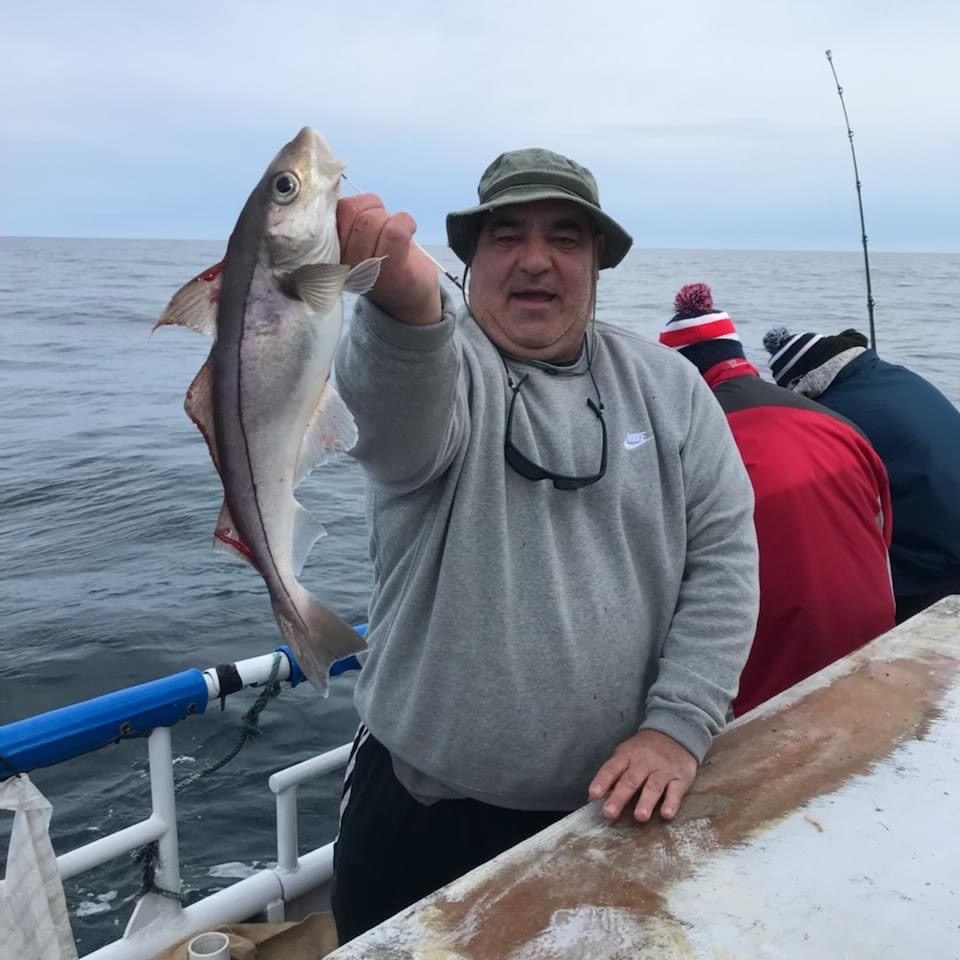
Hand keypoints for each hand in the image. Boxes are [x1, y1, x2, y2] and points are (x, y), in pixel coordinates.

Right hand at [337, 193, 441, 325]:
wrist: (410, 297)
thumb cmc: (381, 259)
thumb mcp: (353, 236)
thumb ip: (342, 216)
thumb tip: (337, 185)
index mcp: (327, 252)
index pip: (327, 211)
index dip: (349, 204)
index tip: (363, 214)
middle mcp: (341, 264)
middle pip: (353, 211)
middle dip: (372, 210)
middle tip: (381, 227)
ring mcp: (364, 270)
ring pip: (373, 219)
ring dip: (388, 218)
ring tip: (392, 233)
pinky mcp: (390, 272)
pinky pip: (395, 230)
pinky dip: (406, 221)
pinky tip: (408, 230)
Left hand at [588, 729, 697, 822]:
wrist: (676, 734)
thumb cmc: (644, 750)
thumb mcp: (626, 754)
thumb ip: (614, 775)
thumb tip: (595, 796)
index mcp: (627, 755)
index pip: (612, 768)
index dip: (602, 781)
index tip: (593, 795)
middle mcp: (644, 762)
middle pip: (630, 780)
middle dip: (619, 797)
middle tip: (610, 813)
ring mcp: (663, 770)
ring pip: (653, 786)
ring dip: (646, 802)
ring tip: (640, 817)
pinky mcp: (680, 778)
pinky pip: (676, 791)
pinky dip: (672, 803)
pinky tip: (667, 814)